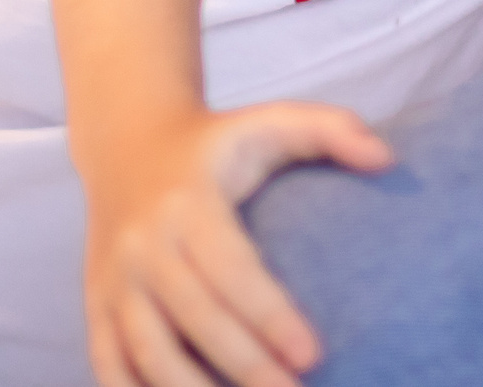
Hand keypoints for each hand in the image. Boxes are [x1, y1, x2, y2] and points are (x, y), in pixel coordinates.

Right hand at [84, 102, 391, 386]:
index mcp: (189, 202)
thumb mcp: (270, 121)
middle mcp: (143, 244)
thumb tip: (387, 157)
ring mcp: (113, 280)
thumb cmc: (217, 143)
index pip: (230, 269)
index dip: (270, 316)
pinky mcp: (95, 306)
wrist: (126, 143)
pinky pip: (109, 364)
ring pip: (146, 352)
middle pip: (194, 318)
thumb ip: (332, 129)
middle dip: (245, 367)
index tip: (313, 355)